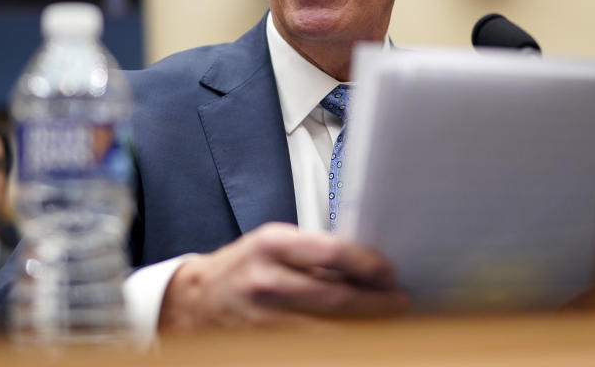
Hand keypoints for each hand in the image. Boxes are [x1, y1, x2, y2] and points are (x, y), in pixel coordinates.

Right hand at [158, 223, 407, 329]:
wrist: (195, 302)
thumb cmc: (242, 267)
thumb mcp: (273, 244)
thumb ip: (314, 254)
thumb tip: (366, 269)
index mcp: (272, 245)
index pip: (333, 252)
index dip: (368, 265)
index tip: (389, 273)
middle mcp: (267, 282)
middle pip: (337, 298)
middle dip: (376, 303)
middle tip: (399, 302)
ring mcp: (263, 321)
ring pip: (329, 331)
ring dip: (364, 329)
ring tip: (385, 323)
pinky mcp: (264, 348)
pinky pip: (311, 350)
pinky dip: (338, 346)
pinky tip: (355, 340)